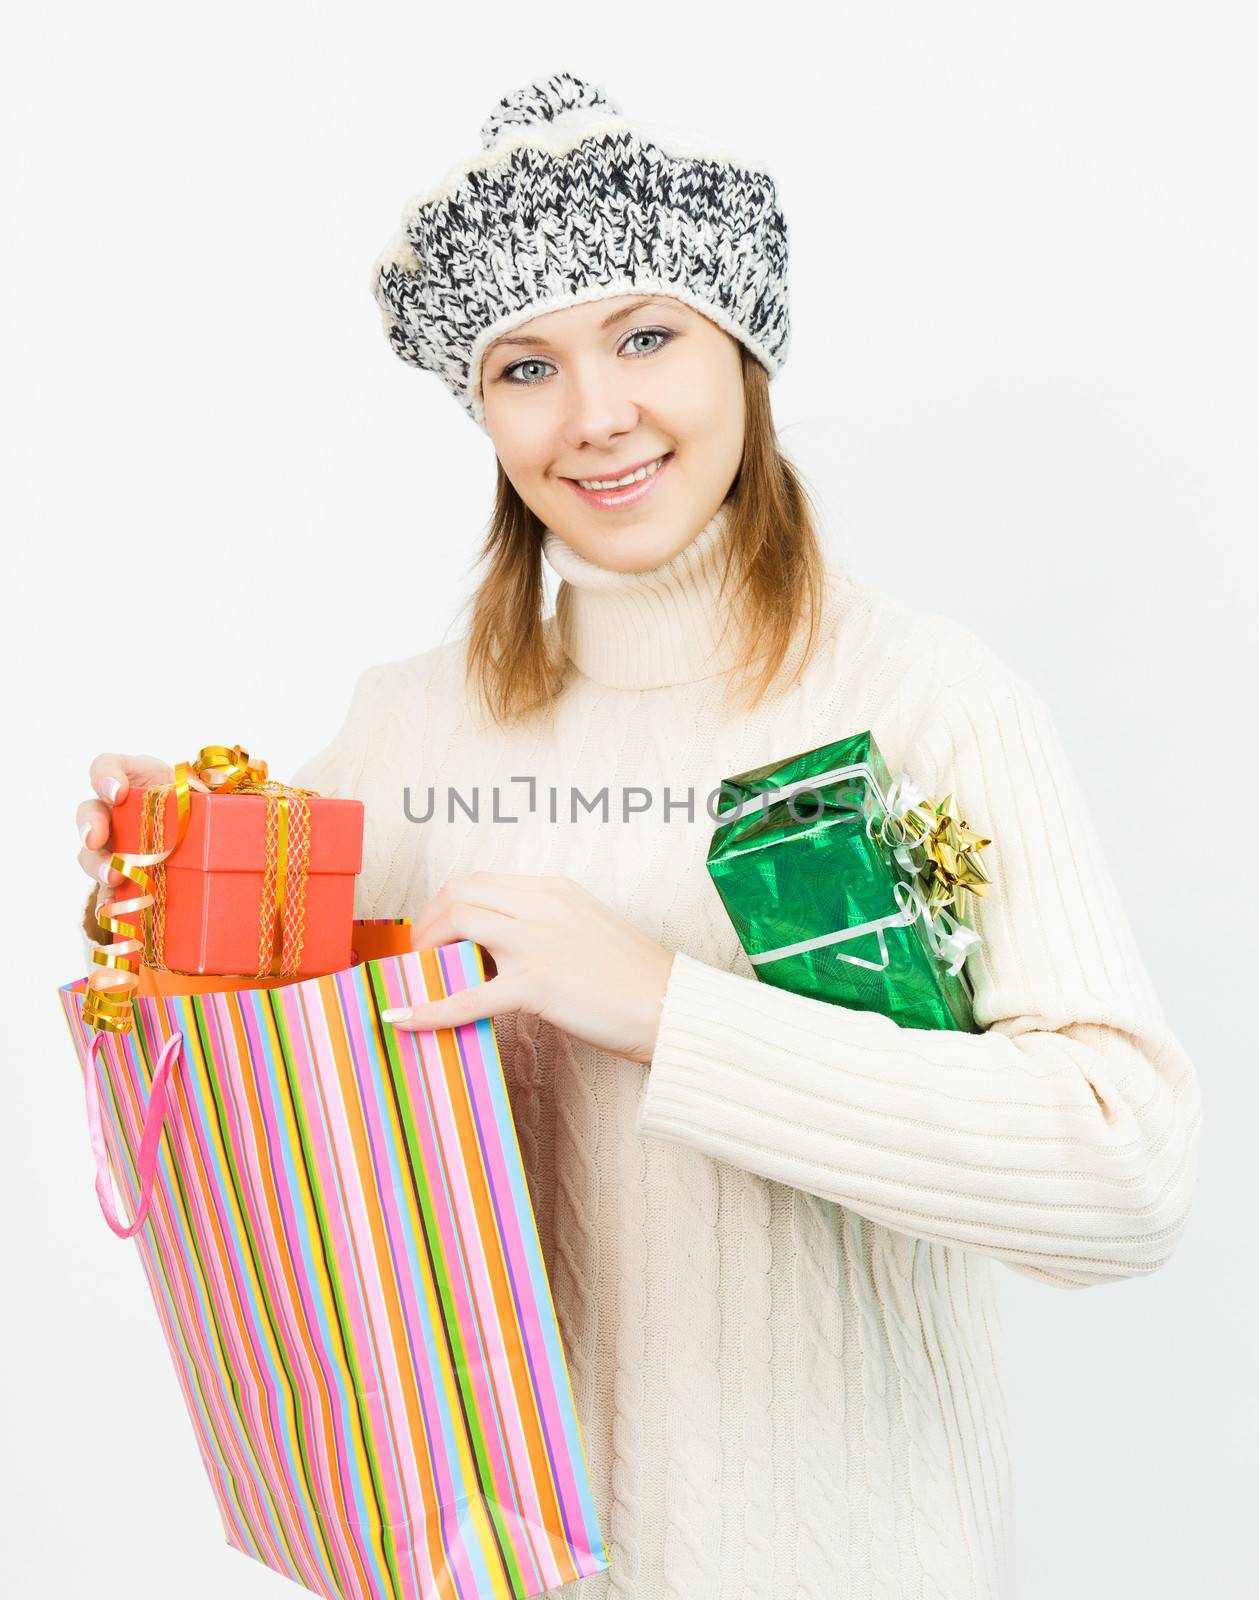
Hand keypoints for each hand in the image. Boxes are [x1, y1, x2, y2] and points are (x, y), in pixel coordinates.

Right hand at [76, 753, 209, 893]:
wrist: (209, 844)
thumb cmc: (205, 808)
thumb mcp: (212, 792)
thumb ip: (218, 788)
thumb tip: (247, 782)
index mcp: (139, 780)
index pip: (108, 767)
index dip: (106, 776)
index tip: (119, 793)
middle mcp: (118, 811)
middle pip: (90, 811)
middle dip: (90, 824)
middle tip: (97, 839)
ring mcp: (115, 845)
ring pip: (91, 852)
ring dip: (97, 864)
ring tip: (113, 877)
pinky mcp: (121, 876)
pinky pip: (105, 888)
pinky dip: (107, 898)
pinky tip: (113, 906)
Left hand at [381, 872, 675, 1066]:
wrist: (673, 1008)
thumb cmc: (638, 981)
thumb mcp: (589, 933)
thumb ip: (548, 930)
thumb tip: (502, 953)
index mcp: (555, 891)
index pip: (481, 882)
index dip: (446, 907)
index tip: (435, 935)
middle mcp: (543, 905)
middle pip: (459, 892)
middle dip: (427, 922)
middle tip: (418, 957)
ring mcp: (539, 941)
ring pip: (458, 922)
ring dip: (426, 950)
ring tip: (416, 978)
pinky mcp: (538, 983)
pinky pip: (469, 995)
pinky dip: (431, 1008)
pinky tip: (405, 1020)